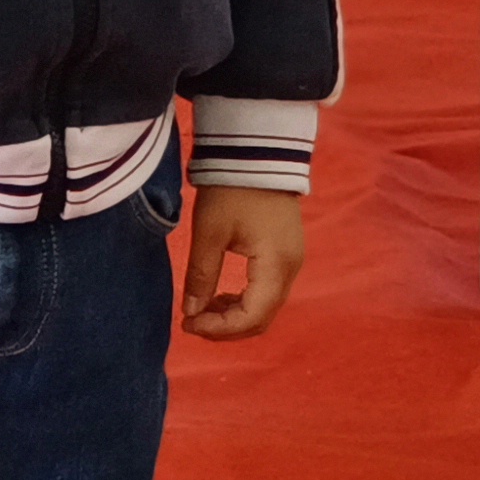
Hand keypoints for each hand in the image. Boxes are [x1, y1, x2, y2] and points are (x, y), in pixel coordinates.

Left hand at [178, 184, 303, 340]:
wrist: (255, 151)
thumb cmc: (231, 189)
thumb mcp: (209, 232)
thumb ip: (201, 275)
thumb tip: (190, 312)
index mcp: (276, 265)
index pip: (252, 317)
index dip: (219, 328)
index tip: (188, 324)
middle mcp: (291, 268)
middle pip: (262, 318)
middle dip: (226, 327)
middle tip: (192, 322)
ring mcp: (292, 260)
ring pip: (266, 306)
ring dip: (235, 315)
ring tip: (202, 309)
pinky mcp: (286, 252)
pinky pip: (268, 290)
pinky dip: (245, 300)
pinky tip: (220, 294)